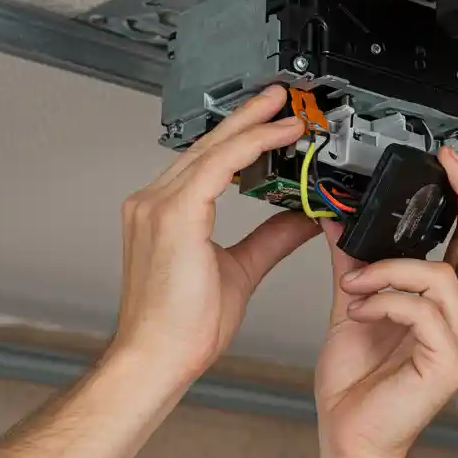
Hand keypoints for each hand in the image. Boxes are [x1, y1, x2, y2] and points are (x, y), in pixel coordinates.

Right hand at [111, 87, 318, 381]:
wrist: (157, 358)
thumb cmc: (183, 327)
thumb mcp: (242, 269)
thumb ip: (272, 237)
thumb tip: (303, 217)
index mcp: (163, 213)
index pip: (207, 161)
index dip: (242, 136)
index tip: (273, 123)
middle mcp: (153, 202)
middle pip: (209, 145)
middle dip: (249, 118)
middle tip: (282, 99)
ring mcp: (156, 205)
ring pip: (214, 149)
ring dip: (254, 126)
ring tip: (287, 111)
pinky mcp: (171, 214)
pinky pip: (217, 166)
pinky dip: (251, 147)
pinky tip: (277, 138)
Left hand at [314, 144, 457, 457]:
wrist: (348, 438)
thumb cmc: (356, 384)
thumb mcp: (353, 305)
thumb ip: (355, 263)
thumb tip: (340, 219)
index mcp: (449, 304)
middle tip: (450, 163)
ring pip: (444, 276)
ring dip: (391, 269)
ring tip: (353, 285)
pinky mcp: (450, 362)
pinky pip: (424, 309)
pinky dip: (386, 300)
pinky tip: (358, 311)